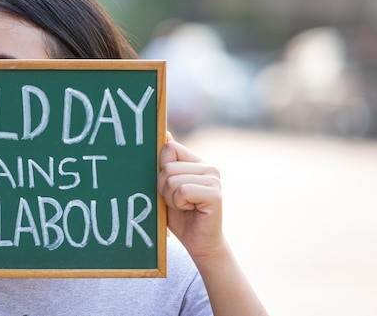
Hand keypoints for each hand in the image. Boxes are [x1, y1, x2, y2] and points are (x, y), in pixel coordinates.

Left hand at [157, 132, 223, 258]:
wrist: (198, 243)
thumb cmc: (180, 216)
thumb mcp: (167, 186)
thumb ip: (166, 162)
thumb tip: (165, 134)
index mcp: (197, 162)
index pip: (170, 148)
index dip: (161, 169)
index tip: (170, 187)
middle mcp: (209, 167)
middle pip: (167, 165)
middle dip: (163, 187)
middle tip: (177, 201)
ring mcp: (214, 179)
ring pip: (172, 179)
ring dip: (171, 198)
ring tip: (184, 206)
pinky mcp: (215, 194)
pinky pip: (182, 191)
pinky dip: (179, 204)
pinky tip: (191, 210)